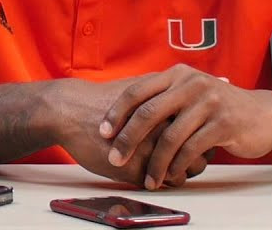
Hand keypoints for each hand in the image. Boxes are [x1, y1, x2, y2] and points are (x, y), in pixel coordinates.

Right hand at [53, 78, 206, 187]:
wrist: (70, 111)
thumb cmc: (105, 101)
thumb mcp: (140, 88)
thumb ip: (164, 92)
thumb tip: (185, 88)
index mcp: (169, 110)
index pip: (201, 133)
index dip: (197, 139)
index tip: (187, 141)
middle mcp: (165, 131)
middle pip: (198, 155)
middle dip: (193, 159)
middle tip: (179, 156)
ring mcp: (152, 152)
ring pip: (181, 172)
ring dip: (177, 172)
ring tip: (163, 166)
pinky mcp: (137, 169)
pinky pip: (160, 182)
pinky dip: (158, 180)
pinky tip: (148, 172)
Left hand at [100, 64, 271, 189]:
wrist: (265, 115)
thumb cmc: (218, 108)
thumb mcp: (189, 94)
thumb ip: (162, 99)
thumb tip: (122, 117)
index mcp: (176, 74)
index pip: (137, 91)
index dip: (116, 112)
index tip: (102, 132)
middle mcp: (191, 83)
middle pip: (148, 113)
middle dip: (128, 139)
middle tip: (115, 159)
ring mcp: (209, 102)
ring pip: (170, 135)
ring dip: (155, 162)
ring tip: (148, 179)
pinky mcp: (224, 123)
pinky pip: (192, 148)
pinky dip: (178, 165)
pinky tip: (171, 175)